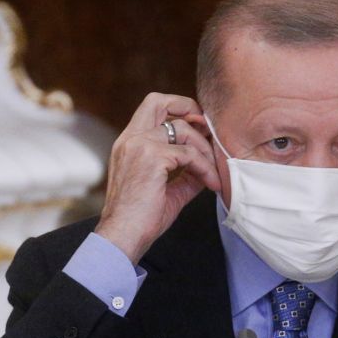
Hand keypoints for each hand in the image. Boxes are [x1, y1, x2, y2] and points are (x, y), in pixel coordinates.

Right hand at [95, 93, 220, 263]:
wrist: (123, 236)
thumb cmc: (142, 217)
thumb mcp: (169, 189)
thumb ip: (187, 173)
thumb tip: (209, 167)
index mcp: (129, 143)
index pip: (151, 108)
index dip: (178, 109)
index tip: (198, 124)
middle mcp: (131, 139)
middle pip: (158, 101)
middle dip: (188, 107)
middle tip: (208, 129)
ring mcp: (139, 145)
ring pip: (183, 130)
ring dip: (205, 151)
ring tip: (214, 173)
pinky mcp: (152, 158)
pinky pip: (190, 155)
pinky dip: (206, 168)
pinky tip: (212, 184)